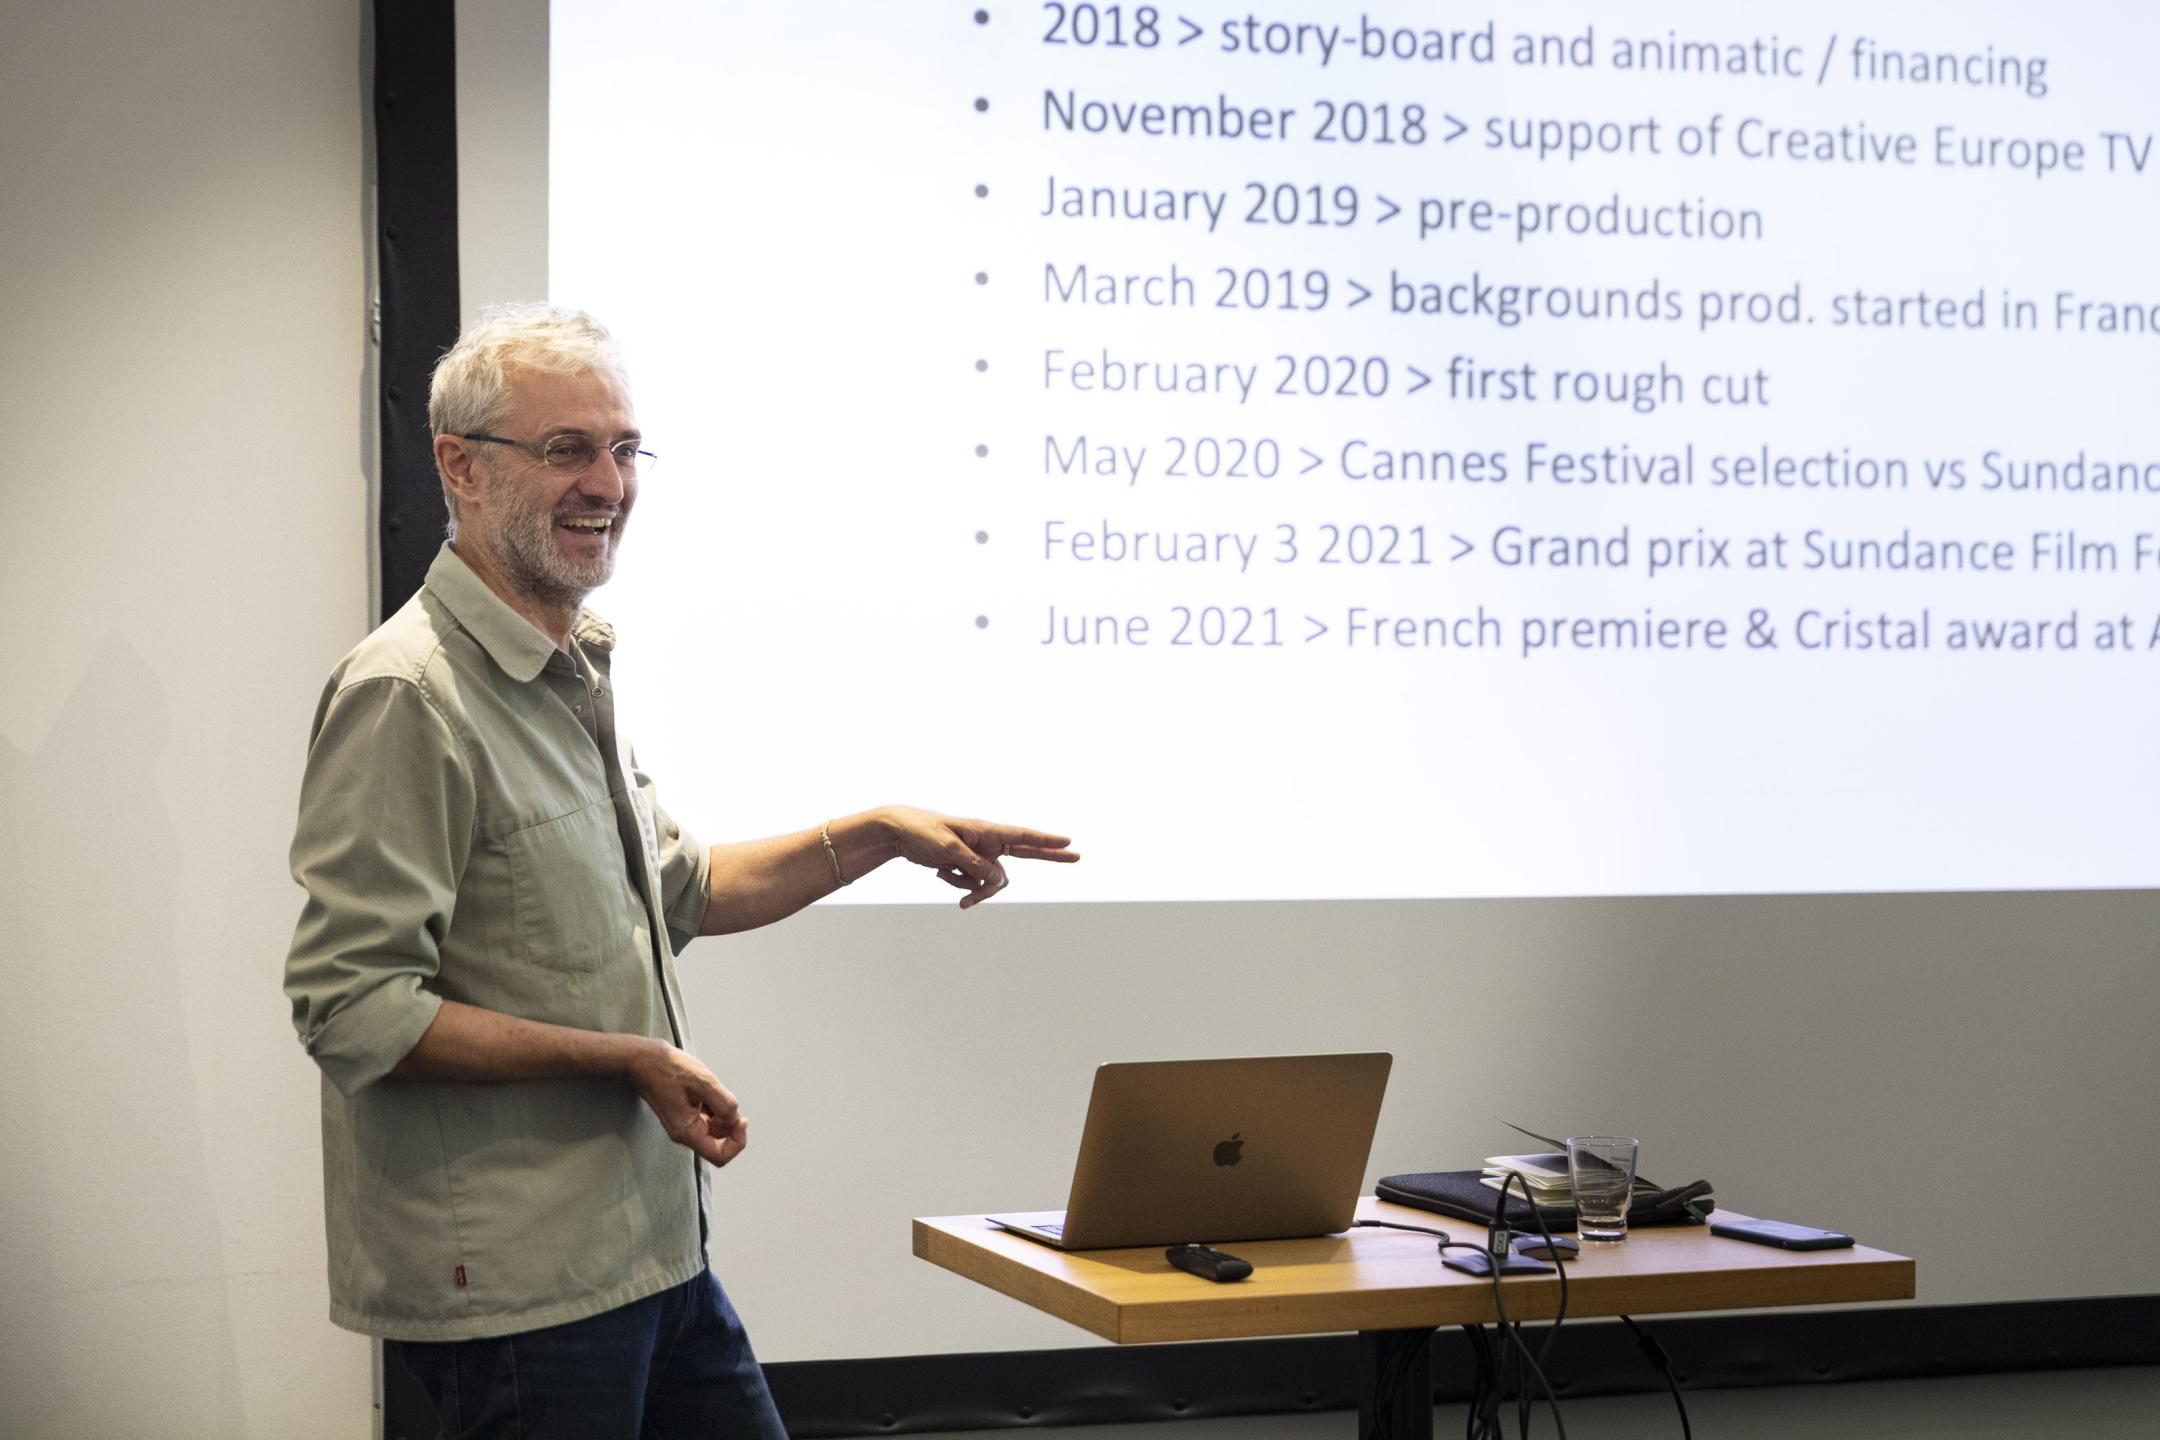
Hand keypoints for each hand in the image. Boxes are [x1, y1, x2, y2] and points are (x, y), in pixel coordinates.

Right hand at [625, 1039, 747, 1165]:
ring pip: (714, 1127)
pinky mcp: (684, 1114)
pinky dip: (713, 1105)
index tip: (740, 1120)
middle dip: (729, 1122)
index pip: (719, 1156)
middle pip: (719, 1141)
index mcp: (688, 1131)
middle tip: (725, 1098)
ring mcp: (683, 1124)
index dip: (736, 1142)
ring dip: (721, 1111)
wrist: (643, 1059)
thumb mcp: (703, 1082)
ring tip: (710, 1089)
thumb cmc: (669, 1069)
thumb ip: (724, 1103)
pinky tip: (704, 1088)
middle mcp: (685, 1133)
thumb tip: (735, 1118)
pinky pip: (706, 1117)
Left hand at [879, 805, 1079, 908]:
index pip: (1023, 836)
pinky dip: (960, 885)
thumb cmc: (924, 832)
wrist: (899, 833)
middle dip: (1049, 855)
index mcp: (985, 830)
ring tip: (955, 891)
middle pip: (1025, 852)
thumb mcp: (949, 851)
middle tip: (1077, 856)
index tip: (1068, 842)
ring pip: (992, 881)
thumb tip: (999, 881)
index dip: (1046, 840)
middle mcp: (987, 842)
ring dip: (976, 890)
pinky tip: (939, 874)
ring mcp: (978, 854)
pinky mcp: (966, 865)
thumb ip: (976, 867)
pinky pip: (973, 883)